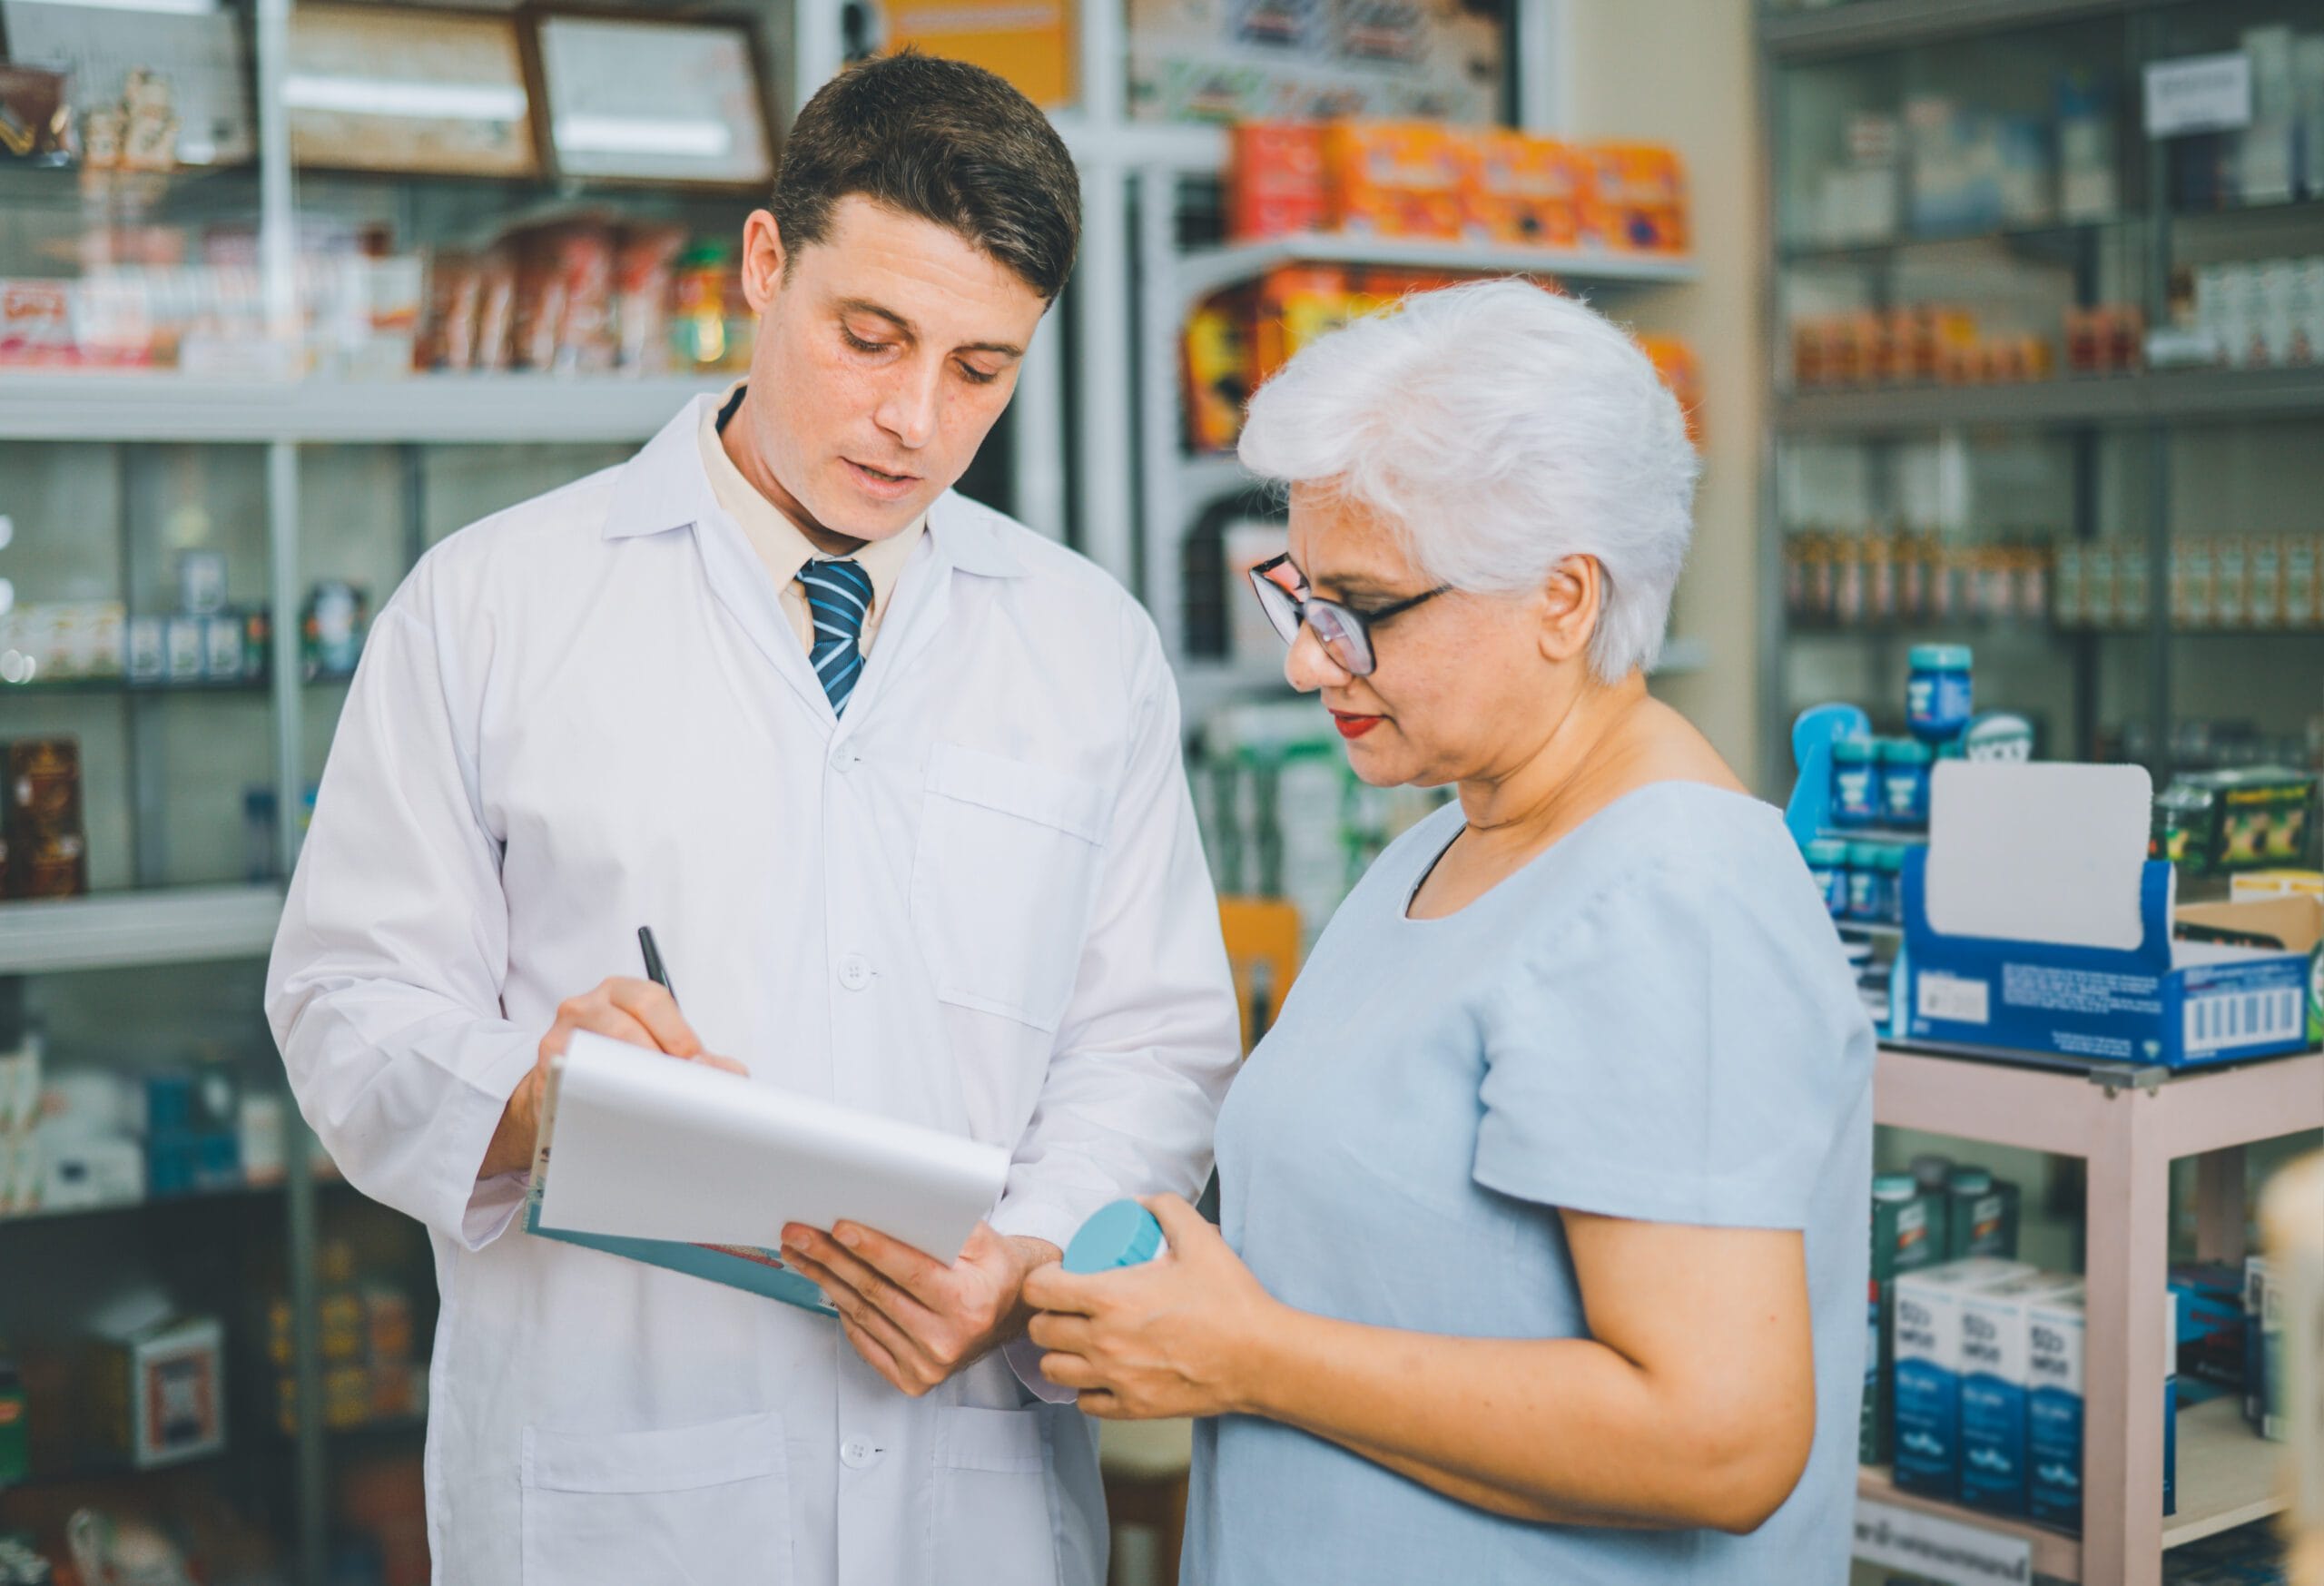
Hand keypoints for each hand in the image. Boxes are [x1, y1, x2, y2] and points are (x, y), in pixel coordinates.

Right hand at [477, 976, 744, 1178]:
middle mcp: (586, 1005)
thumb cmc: (613, 1063)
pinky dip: (605, 1100)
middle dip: (658, 1062)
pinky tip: (624, 1116)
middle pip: (627, 1027)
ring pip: (602, 1055)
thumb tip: (733, 1075)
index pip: (653, 1001)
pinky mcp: (548, 1070)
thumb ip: (693, 1057)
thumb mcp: (654, 1048)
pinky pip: (579, 1082)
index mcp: (620, 991)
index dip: (679, 1036)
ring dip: (635, 1083)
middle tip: (680, 1091)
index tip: (698, 1068)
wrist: (557, 1091)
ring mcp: (561, 1036)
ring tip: (657, 1106)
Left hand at [780, 1221, 1056, 1396]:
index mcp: (969, 1302)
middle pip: (876, 1291)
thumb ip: (948, 1224)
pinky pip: (864, 1339)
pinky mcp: (912, 1379)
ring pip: (863, 1314)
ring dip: (826, 1280)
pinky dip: (841, 1309)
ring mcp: (928, 1365)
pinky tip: (825, 1283)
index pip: (910, 1270)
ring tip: (802, 1253)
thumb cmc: (996, 1272)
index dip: (872, 1247)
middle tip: (800, 1233)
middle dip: (832, 1257)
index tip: (839, 1226)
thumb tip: (898, 1206)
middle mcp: (948, 1340)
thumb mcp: (987, 1241)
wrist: (1012, 1315)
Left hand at [1021, 1195, 1280, 1420]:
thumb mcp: (1200, 1237)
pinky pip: (1084, 1402)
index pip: (1039, 1290)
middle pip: (1040, 1330)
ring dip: (1060, 1353)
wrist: (1260, 1357)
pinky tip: (1100, 1373)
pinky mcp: (1131, 1408)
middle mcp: (1103, 1342)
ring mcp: (1114, 1379)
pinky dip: (1086, 1388)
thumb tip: (1140, 1204)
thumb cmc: (1230, 1300)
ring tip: (1077, 1341)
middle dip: (1048, 1314)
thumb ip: (1166, 1208)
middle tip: (1068, 1307)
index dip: (1043, 1279)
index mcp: (1110, 1297)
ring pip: (1053, 1370)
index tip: (1059, 1277)